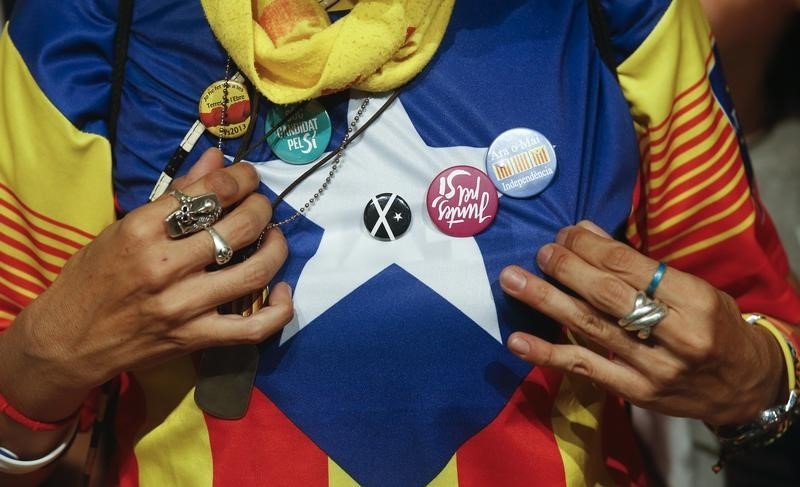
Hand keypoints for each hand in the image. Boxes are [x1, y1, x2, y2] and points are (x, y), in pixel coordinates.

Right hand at [0, 149, 292, 420]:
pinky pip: (254, 327)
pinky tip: (282, 289)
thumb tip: (217, 158)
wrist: (67, 341)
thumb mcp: (123, 227)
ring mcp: (183, 306)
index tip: (247, 176)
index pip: (209, 192)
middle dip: (262, 207)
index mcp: (141, 230)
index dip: (241, 178)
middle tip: (261, 205)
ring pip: (255, 271)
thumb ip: (174, 193)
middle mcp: (164, 266)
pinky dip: (279, 309)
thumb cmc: (92, 278)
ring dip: (277, 248)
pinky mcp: (196, 339)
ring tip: (273, 237)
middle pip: (240, 227)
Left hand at [499, 220, 785, 425]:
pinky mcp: (636, 393)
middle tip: (541, 251)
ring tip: (512, 280)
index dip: (590, 247)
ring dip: (546, 301)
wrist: (743, 386)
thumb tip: (584, 231)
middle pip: (607, 295)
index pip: (629, 266)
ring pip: (590, 327)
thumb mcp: (692, 288)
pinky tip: (517, 340)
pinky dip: (548, 354)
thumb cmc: (714, 325)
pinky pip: (584, 369)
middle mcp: (675, 334)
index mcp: (694, 300)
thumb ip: (639, 264)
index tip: (564, 233)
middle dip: (567, 269)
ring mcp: (653, 367)